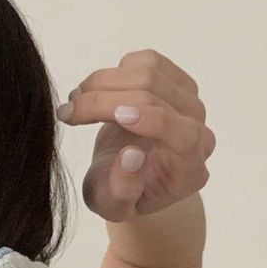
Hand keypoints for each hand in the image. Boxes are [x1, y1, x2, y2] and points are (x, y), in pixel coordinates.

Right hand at [57, 48, 215, 222]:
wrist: (125, 175)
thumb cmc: (118, 194)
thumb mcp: (110, 206)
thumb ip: (121, 191)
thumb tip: (132, 156)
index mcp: (189, 170)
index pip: (184, 136)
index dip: (153, 120)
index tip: (117, 116)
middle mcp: (199, 133)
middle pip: (157, 98)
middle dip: (106, 100)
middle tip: (67, 113)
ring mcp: (190, 103)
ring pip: (150, 72)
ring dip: (104, 81)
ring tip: (76, 101)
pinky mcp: (176, 81)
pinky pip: (147, 61)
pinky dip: (115, 71)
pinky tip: (97, 92)